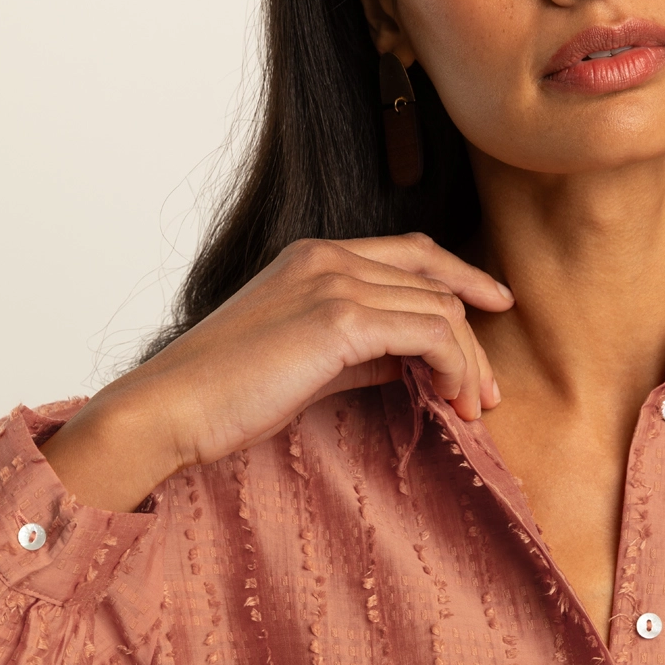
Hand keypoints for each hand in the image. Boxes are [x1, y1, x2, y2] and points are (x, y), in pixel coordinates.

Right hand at [42, 233, 512, 511]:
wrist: (171, 408)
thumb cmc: (222, 397)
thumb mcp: (300, 365)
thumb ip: (355, 354)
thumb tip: (406, 366)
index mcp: (312, 258)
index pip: (411, 254)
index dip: (460, 280)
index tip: (493, 316)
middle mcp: (327, 258)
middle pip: (434, 279)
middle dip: (474, 336)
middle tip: (488, 393)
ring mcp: (332, 283)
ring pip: (440, 309)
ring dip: (467, 363)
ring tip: (470, 410)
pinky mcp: (339, 320)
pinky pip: (429, 332)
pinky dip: (451, 367)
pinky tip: (449, 401)